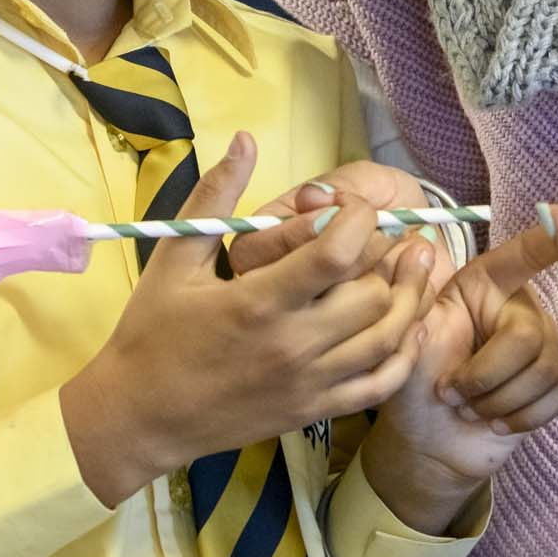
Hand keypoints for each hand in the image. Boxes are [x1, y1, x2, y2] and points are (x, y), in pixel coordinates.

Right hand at [60, 134, 436, 507]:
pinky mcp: (314, 411)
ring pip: (388, 338)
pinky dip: (404, 354)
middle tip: (388, 234)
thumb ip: (215, 196)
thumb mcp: (175, 258)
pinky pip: (380, 384)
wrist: (139, 417)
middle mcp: (293, 345)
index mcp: (259, 302)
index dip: (359, 220)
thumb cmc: (152, 332)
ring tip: (418, 263)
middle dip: (386, 256)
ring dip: (410, 297)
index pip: (338, 254)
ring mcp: (309, 383)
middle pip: (373, 294)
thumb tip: (247, 139)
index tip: (351, 208)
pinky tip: (410, 325)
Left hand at [358, 220, 557, 528]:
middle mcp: (519, 306)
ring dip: (499, 401)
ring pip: (546, 369)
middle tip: (450, 393)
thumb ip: (411, 298)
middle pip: (529, 336)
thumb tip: (415, 246)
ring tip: (469, 409)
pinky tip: (497, 422)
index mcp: (483, 286)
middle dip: (485, 376)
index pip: (519, 256)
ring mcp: (544, 342)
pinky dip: (525, 417)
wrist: (428, 441)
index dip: (544, 240)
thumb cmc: (414, 384)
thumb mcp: (405, 338)